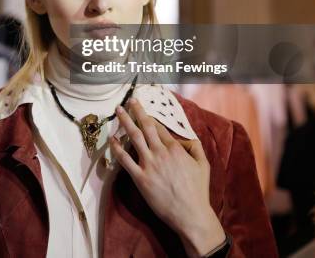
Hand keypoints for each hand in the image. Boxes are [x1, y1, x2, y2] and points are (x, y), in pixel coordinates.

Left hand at [110, 98, 225, 256]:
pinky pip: (125, 160)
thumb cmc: (198, 190)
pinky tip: (111, 139)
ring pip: (134, 138)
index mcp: (175, 148)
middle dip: (137, 111)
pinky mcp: (140, 178)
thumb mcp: (203, 164)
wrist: (191, 214)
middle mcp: (161, 153)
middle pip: (146, 127)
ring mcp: (149, 165)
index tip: (144, 110)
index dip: (151, 117)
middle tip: (130, 101)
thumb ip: (195, 146)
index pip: (159, 128)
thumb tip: (185, 137)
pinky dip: (117, 148)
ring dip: (125, 122)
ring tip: (118, 111)